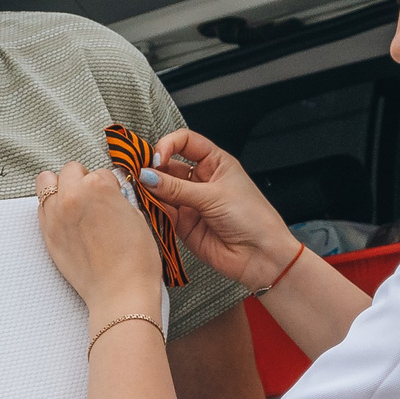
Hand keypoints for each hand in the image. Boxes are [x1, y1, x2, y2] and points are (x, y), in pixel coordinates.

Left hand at [35, 161, 165, 316]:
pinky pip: (41, 207)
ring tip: (73, 203)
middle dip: (83, 180)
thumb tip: (111, 198)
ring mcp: (55, 215)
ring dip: (60, 187)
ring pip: (46, 182)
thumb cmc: (135, 260)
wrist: (120, 293)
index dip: (110, 186)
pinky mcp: (47, 234)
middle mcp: (72, 195)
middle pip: (71, 170)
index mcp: (99, 186)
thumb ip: (118, 201)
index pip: (101, 172)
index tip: (113, 199)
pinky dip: (52, 208)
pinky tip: (67, 220)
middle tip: (93, 198)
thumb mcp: (136, 219)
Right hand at [141, 129, 301, 291]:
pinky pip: (162, 213)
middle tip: (138, 176)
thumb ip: (177, 188)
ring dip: (150, 192)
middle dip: (153, 170)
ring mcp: (191, 202)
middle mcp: (201, 180)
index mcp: (215, 163)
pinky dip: (153, 211)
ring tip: (140, 194)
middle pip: (168, 167)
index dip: (168, 145)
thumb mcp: (214, 196)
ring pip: (162, 191)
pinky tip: (149, 210)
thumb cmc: (252, 218)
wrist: (260, 256)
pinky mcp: (183, 224)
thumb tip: (147, 176)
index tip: (156, 159)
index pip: (185, 142)